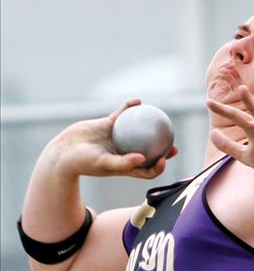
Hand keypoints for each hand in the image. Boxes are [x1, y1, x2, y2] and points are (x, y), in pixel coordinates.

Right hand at [53, 99, 176, 179]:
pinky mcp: (108, 125)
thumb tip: (143, 158)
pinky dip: (129, 108)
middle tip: (174, 143)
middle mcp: (124, 152)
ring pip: (138, 131)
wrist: (63, 151)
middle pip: (149, 152)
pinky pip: (122, 115)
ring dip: (150, 125)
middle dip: (163, 150)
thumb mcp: (104, 164)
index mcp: (125, 166)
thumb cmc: (83, 163)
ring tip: (161, 117)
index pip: (147, 170)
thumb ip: (123, 163)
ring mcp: (117, 138)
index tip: (166, 158)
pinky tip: (138, 101)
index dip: (159, 167)